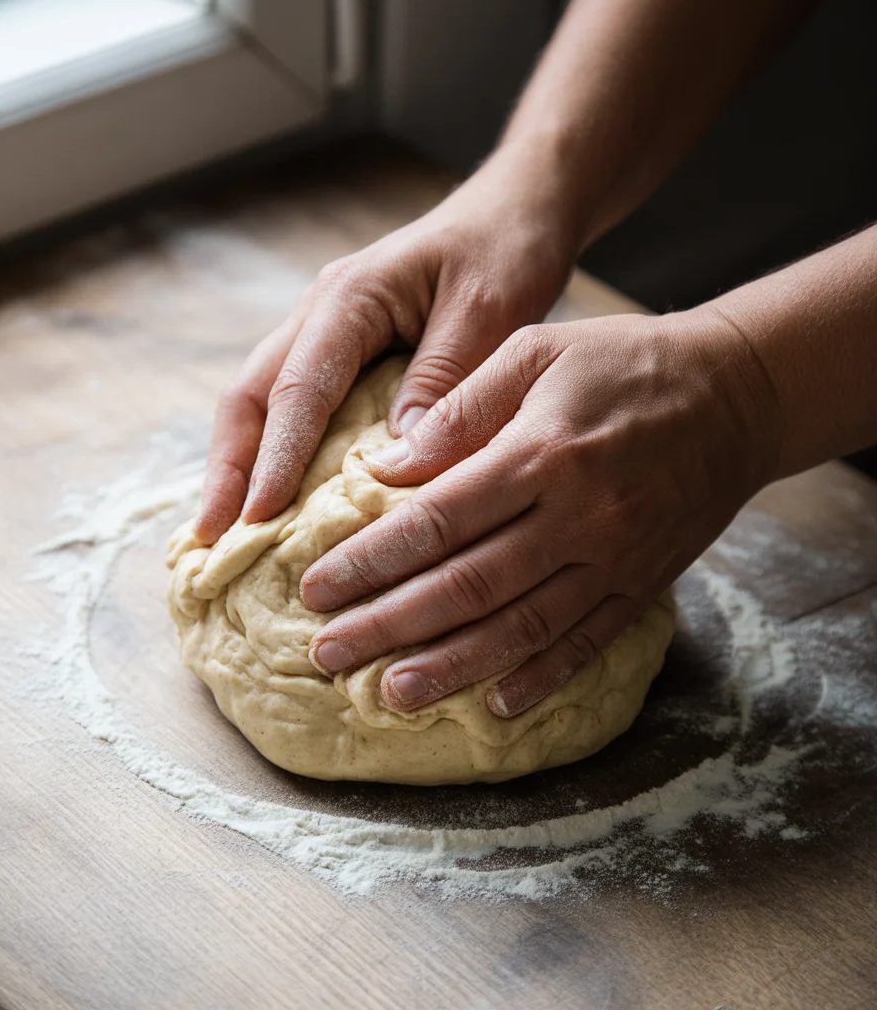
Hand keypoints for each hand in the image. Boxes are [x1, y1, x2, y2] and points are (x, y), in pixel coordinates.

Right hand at [195, 143, 583, 542]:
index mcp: (350, 299)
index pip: (298, 389)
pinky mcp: (340, 352)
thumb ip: (442, 379)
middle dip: (228, 469)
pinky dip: (275, 453)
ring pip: (261, 402)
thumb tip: (395, 458)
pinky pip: (293, 406)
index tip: (258, 520)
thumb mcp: (490, 312)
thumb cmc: (504, 251)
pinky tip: (276, 500)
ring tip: (225, 533)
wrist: (514, 212)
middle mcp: (321, 314)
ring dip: (240, 465)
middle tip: (210, 539)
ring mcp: (324, 332)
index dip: (275, 458)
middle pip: (252, 396)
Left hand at [303, 310, 776, 717]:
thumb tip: (387, 467)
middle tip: (328, 653)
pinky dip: (541, 678)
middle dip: (390, 624)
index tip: (318, 586)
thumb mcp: (538, 351)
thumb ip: (463, 407)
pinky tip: (495, 705)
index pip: (437, 520)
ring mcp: (613, 558)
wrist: (738, 394)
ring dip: (451, 666)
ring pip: (520, 627)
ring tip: (391, 694)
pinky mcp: (642, 582)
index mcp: (540, 453)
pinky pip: (588, 642)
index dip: (372, 559)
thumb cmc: (626, 362)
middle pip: (467, 585)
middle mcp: (576, 516)